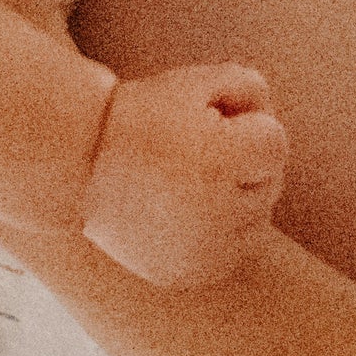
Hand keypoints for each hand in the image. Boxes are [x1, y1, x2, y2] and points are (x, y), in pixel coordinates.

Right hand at [82, 63, 288, 286]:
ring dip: (238, 198)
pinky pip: (229, 253)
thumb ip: (253, 89)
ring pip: (255, 221)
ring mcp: (201, 253)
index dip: (247, 124)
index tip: (210, 120)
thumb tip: (274, 134)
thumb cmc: (146, 113)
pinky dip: (219, 233)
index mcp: (221, 163)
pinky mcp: (186, 275)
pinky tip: (188, 210)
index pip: (275, 145)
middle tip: (196, 148)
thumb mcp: (200, 80)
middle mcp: (216, 215)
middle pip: (270, 183)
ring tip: (192, 178)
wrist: (81, 163)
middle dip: (245, 162)